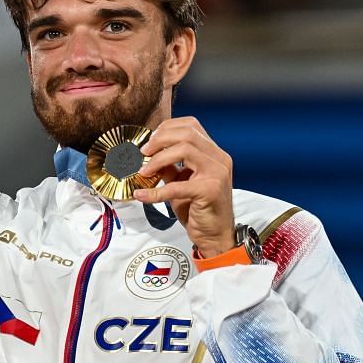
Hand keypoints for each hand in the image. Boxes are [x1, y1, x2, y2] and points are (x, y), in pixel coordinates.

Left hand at [135, 117, 236, 257]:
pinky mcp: (210, 191)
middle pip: (188, 134)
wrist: (215, 236)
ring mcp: (218, 173)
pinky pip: (177, 186)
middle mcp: (219, 159)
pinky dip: (156, 192)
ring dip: (158, 159)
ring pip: (185, 150)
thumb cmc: (199, 209)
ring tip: (144, 171)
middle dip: (160, 140)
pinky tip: (142, 196)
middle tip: (143, 152)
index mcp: (214, 153)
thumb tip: (147, 156)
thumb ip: (169, 167)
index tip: (149, 140)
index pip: (192, 126)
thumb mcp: (181, 182)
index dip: (167, 128)